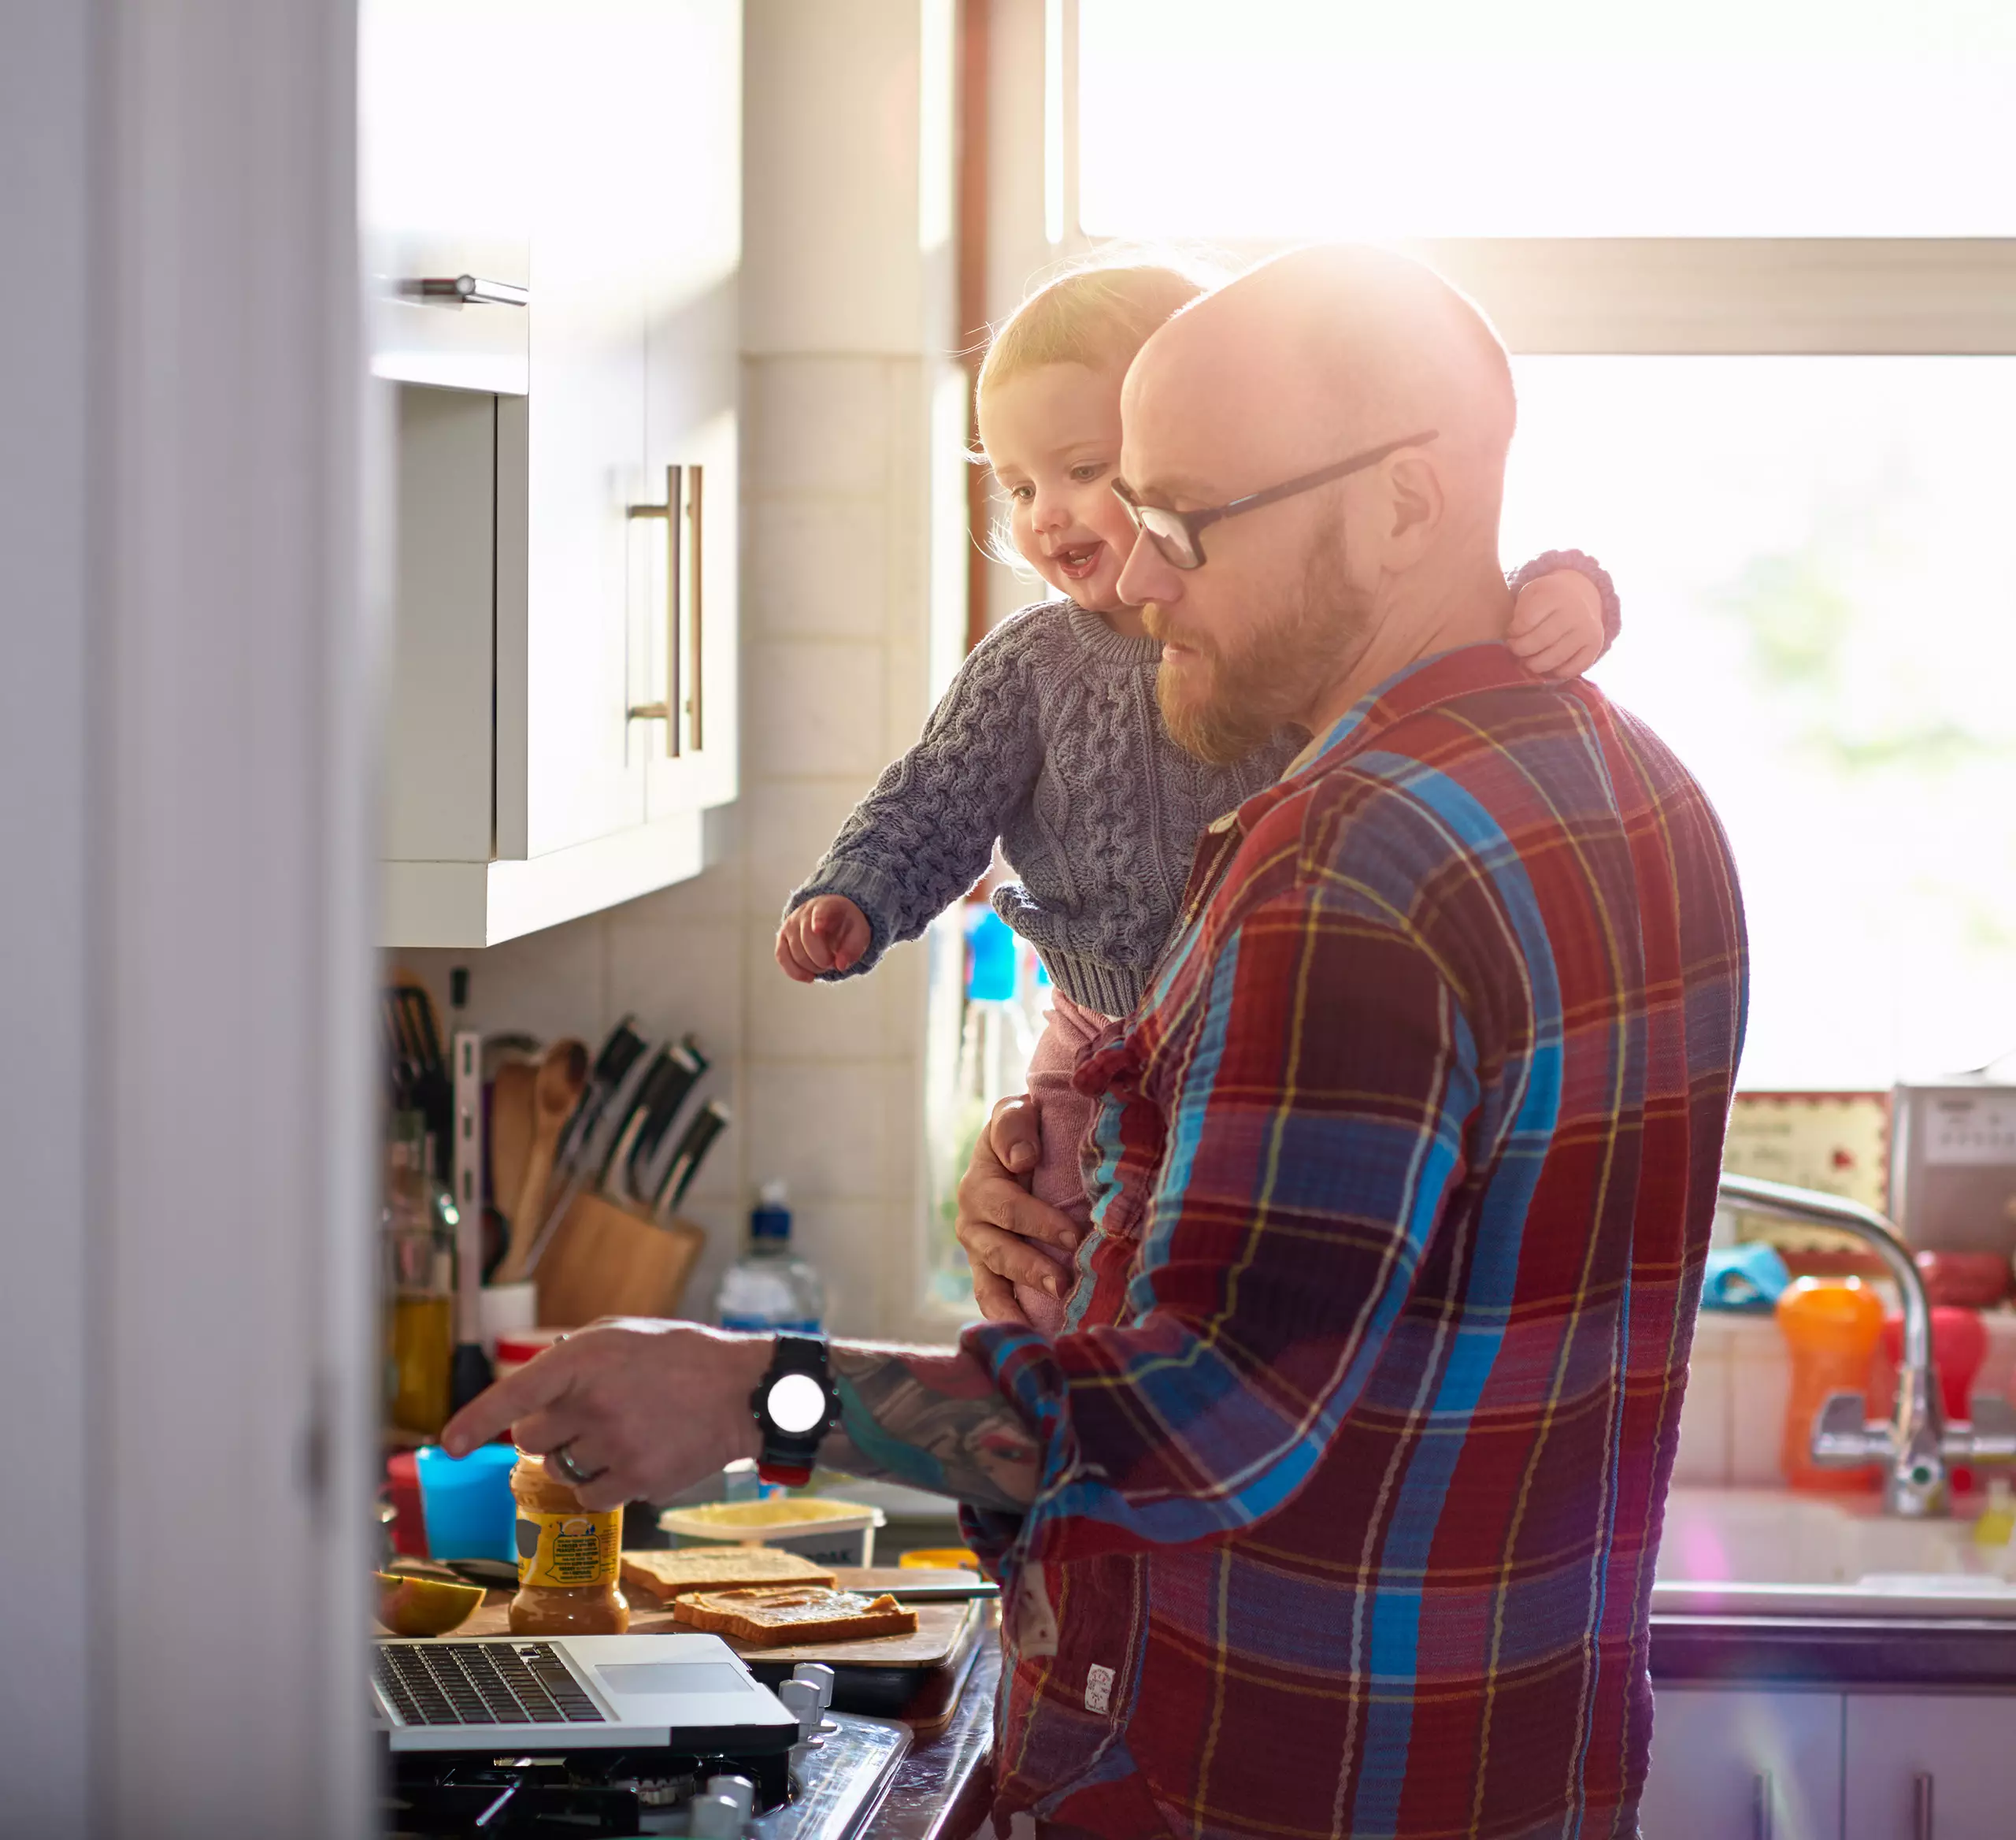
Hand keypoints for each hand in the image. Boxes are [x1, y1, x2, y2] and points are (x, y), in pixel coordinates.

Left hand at [440, 1319, 769, 1511]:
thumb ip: (568, 1358)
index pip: (516, 1394)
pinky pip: (591, 1498)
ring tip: (625, 1432)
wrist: (742, 1390)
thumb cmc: (679, 1357)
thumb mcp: (620, 1334)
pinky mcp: (638, 1479)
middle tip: (588, 1416)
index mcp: (585, 1358)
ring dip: (580, 1458)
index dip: (477, 1422)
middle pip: (531, 1440)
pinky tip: (639, 1456)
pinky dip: (605, 1485)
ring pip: (560, 1470)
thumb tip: (522, 1397)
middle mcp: (595, 1402)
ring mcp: (616, 1444)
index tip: (451, 1446)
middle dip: (550, 1432)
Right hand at [775, 895, 871, 982]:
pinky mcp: (782, 938)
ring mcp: (790, 925)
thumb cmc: (846, 925)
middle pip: (806, 938)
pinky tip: (809, 977)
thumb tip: (841, 965)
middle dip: (822, 958)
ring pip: (795, 952)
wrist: (832, 919)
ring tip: (825, 966)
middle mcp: (804, 912)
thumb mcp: (859, 933)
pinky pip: (782, 957)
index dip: (818, 919)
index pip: (820, 910)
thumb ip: (854, 947)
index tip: (818, 929)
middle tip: (833, 963)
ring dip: (812, 967)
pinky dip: (795, 972)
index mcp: (827, 905)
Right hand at [955, 1095, 1083, 1323]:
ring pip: (991, 1283)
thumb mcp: (1016, 1114)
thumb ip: (1013, 1127)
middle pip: (998, 1251)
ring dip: (1017, 1304)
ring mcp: (979, 1252)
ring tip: (1046, 1321)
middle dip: (1031, 1269)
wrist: (1020, 1147)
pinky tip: (1031, 1341)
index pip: (1008, 1207)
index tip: (1074, 1236)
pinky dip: (1008, 1322)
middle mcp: (972, 1222)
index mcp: (979, 1184)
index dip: (1039, 1222)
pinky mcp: (988, 1273)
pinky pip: (992, 1302)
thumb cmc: (1025, 1131)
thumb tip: (1022, 1159)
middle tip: (1065, 1284)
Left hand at [1508, 568, 1605, 679]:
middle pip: (1540, 641)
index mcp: (1554, 594)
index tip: (1510, 634)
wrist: (1581, 595)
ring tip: (1528, 661)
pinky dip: (1557, 673)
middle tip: (1516, 650)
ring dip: (1535, 665)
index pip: (1526, 621)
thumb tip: (1513, 640)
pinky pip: (1573, 669)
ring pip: (1555, 658)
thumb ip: (1519, 612)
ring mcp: (1587, 630)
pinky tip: (1548, 666)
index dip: (1513, 632)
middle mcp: (1574, 611)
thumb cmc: (1547, 598)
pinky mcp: (1595, 646)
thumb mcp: (1530, 593)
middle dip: (1521, 650)